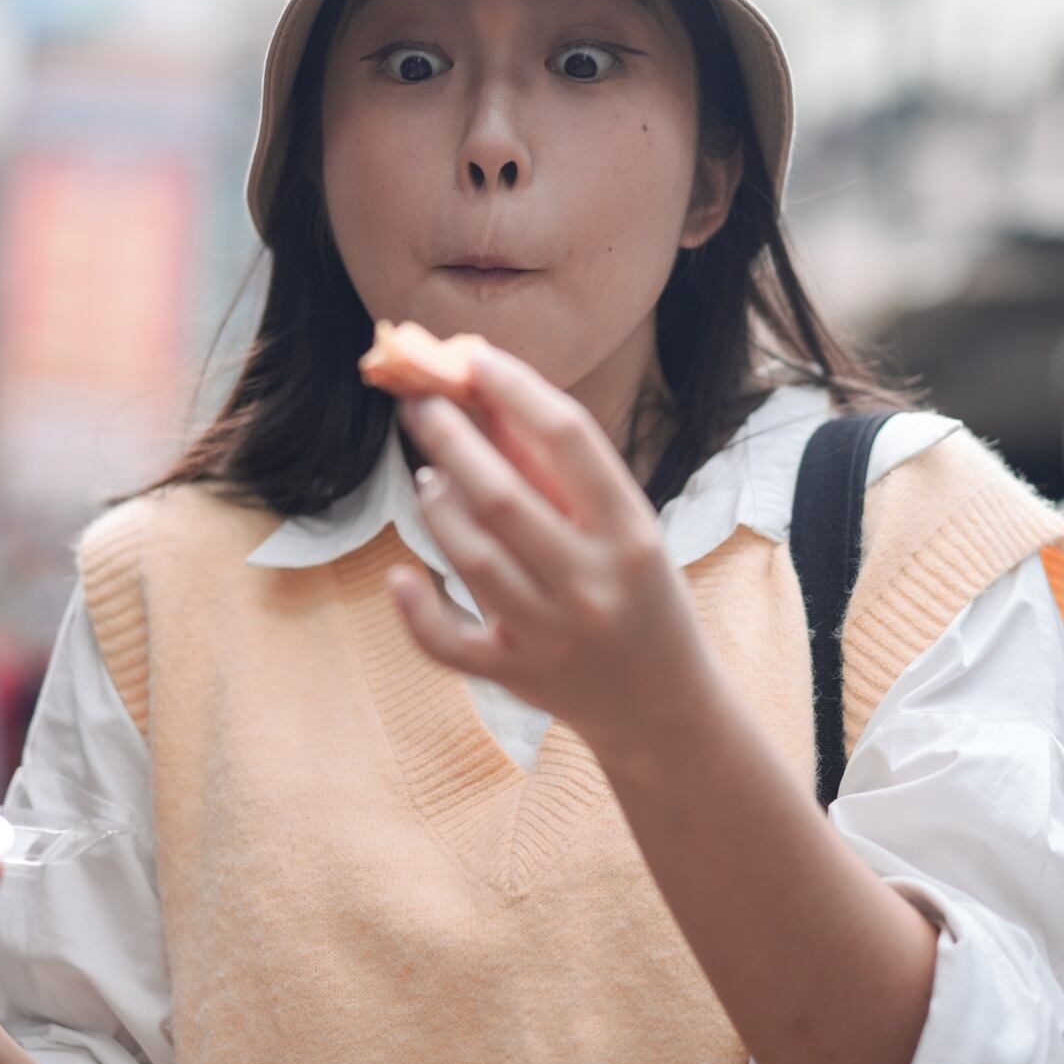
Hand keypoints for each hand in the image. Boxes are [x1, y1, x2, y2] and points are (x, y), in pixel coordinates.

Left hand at [391, 347, 724, 757]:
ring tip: (429, 474)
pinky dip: (418, 610)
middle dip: (452, 438)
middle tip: (421, 403)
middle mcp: (592, 582)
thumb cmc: (640, 595)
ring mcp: (552, 633)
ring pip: (471, 557)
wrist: (663, 706)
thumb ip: (559, 473)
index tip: (472, 356)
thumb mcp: (623, 529)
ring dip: (438, 506)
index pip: (568, 438)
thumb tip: (487, 400)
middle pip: (503, 496)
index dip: (514, 388)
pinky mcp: (517, 674)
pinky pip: (451, 643)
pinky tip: (400, 577)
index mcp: (632, 532)